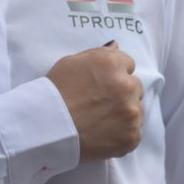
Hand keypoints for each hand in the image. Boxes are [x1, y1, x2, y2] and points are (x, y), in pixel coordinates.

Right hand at [47, 43, 145, 161]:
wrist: (47, 129)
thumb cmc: (54, 94)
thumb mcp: (70, 63)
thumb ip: (97, 54)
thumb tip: (116, 47)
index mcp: (112, 64)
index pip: (128, 64)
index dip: (113, 75)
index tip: (101, 86)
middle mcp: (127, 86)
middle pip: (135, 87)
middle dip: (122, 93)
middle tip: (100, 105)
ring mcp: (131, 112)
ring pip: (136, 110)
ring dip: (124, 114)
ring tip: (100, 121)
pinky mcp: (132, 136)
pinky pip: (134, 132)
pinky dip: (122, 134)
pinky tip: (104, 134)